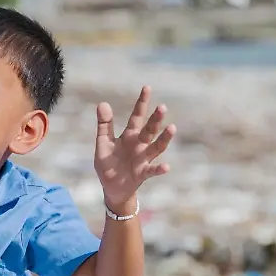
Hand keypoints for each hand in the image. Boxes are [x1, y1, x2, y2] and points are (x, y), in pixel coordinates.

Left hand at [93, 86, 175, 210]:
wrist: (111, 188)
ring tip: (172, 128)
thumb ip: (104, 125)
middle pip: (149, 129)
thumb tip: (103, 103)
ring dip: (164, 138)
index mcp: (129, 135)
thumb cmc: (108, 164)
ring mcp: (143, 159)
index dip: (142, 103)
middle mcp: (139, 145)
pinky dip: (160, 169)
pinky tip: (166, 167)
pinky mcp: (143, 173)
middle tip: (162, 107)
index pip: (137, 116)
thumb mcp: (103, 143)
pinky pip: (153, 170)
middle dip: (156, 119)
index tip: (147, 88)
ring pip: (156, 146)